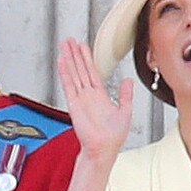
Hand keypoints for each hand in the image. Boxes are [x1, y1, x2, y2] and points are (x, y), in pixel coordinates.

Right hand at [58, 38, 132, 159]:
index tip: (82, 47)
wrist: (104, 149)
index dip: (87, 58)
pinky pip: (69, 85)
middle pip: (80, 69)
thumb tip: (128, 81)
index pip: (92, 72)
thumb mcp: (125, 111)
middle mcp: (88, 95)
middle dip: (75, 54)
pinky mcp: (74, 104)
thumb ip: (125, 95)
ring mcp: (80, 98)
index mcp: (100, 95)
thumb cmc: (113, 136)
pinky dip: (65, 73)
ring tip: (64, 46)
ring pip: (74, 73)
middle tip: (69, 40)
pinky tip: (62, 62)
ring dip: (69, 59)